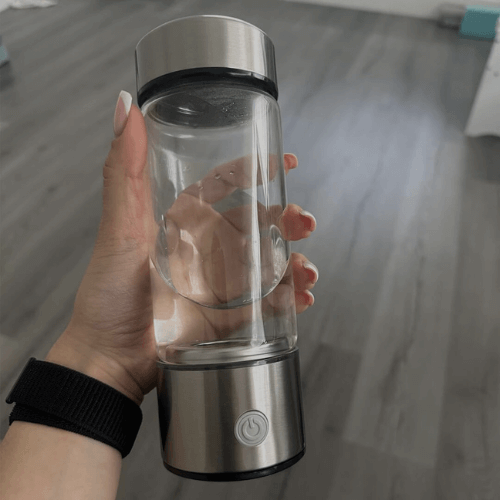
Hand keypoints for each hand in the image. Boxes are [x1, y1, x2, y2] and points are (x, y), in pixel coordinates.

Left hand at [45, 92, 318, 405]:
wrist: (110, 359)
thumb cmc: (108, 294)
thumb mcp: (120, 229)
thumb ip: (124, 170)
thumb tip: (124, 106)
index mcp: (182, 222)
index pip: (224, 185)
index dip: (253, 169)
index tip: (283, 161)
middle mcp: (203, 248)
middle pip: (255, 224)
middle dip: (285, 219)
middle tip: (303, 220)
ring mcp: (217, 282)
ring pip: (266, 262)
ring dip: (294, 261)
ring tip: (307, 269)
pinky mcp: (226, 315)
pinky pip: (265, 303)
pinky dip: (288, 299)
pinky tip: (301, 299)